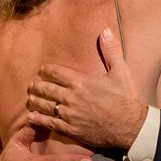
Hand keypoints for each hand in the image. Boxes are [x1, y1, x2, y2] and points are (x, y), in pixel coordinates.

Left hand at [26, 28, 146, 149]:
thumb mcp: (121, 72)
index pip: (55, 73)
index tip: (42, 70)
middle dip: (36, 86)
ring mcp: (69, 114)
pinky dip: (38, 119)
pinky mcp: (71, 129)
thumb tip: (105, 31)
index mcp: (80, 82)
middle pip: (46, 89)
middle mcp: (71, 97)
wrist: (131, 127)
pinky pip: (49, 123)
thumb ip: (110, 51)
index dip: (46, 70)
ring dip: (34, 101)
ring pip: (44, 105)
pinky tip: (31, 116)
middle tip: (31, 85)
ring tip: (30, 98)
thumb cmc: (126, 99)